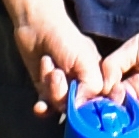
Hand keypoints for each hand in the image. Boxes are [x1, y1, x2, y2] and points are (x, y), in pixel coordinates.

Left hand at [17, 0, 109, 116]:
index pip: (102, 102)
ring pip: (61, 107)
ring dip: (52, 91)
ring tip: (48, 68)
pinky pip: (47, 109)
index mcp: (98, 78)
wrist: (36, 28)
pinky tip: (39, 105)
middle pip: (79, 108)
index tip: (81, 100)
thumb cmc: (65, 39)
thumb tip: (84, 108)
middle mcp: (83, 86)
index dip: (93, 106)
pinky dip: (43, 108)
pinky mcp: (47, 92)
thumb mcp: (85, 59)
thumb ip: (92, 84)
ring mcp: (65, 91)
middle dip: (65, 95)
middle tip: (57, 74)